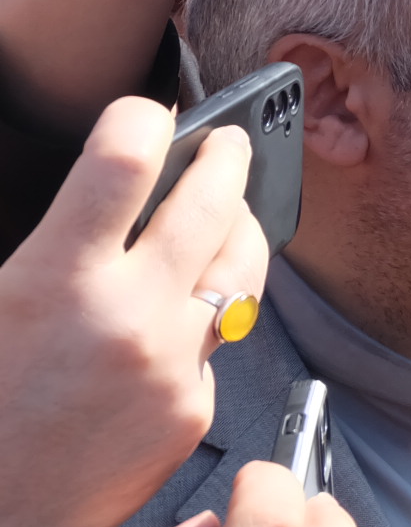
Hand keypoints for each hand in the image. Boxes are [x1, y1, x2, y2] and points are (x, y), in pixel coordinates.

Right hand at [0, 101, 268, 526]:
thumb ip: (51, 243)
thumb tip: (109, 181)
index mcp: (56, 278)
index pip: (125, 159)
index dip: (143, 120)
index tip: (148, 115)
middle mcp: (128, 316)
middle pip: (212, 202)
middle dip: (227, 158)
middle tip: (229, 142)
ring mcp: (171, 366)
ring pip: (241, 268)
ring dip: (240, 228)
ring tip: (231, 210)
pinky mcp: (193, 411)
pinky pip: (216, 343)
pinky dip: (202, 321)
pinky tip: (178, 318)